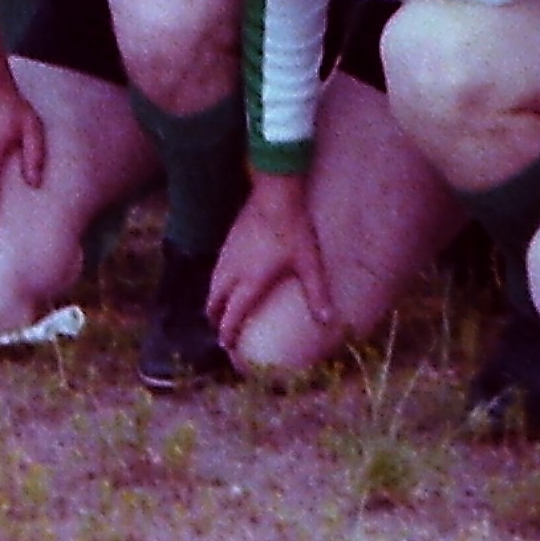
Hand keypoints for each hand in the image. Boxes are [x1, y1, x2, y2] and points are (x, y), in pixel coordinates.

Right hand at [209, 172, 329, 346]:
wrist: (275, 193)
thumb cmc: (294, 228)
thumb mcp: (309, 262)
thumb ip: (316, 292)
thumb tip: (327, 320)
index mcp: (250, 282)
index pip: (231, 315)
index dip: (227, 334)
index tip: (228, 347)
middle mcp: (232, 271)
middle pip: (214, 303)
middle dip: (215, 319)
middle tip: (222, 330)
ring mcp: (227, 254)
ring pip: (212, 285)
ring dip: (214, 301)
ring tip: (222, 309)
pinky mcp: (228, 240)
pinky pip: (216, 269)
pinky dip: (216, 283)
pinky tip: (228, 279)